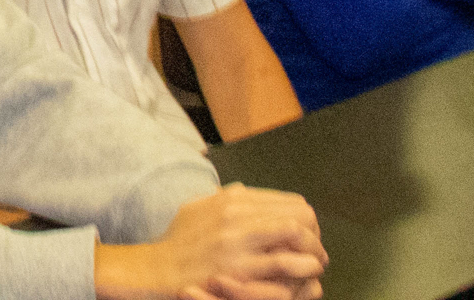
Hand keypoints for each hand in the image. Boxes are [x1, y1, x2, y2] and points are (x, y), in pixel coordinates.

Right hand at [98, 183, 325, 299]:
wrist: (156, 270)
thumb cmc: (178, 243)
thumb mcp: (198, 208)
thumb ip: (224, 197)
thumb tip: (247, 192)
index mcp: (232, 198)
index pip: (291, 202)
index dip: (307, 222)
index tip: (308, 237)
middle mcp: (237, 214)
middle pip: (300, 216)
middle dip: (315, 237)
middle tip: (316, 254)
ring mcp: (238, 241)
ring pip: (297, 237)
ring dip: (313, 254)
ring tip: (314, 267)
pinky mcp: (239, 269)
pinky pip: (284, 265)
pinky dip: (301, 271)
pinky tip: (302, 280)